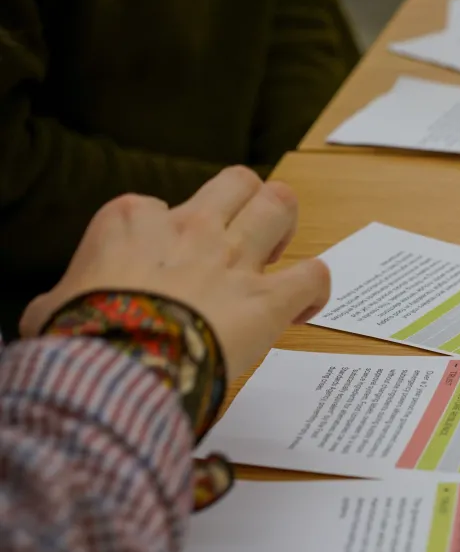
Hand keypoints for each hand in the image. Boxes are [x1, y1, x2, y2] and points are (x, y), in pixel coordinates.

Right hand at [20, 167, 329, 375]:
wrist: (117, 370)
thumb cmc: (80, 339)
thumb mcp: (52, 307)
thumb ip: (67, 295)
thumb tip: (59, 310)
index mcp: (132, 222)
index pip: (157, 206)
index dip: (168, 236)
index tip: (167, 268)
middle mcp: (191, 230)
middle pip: (237, 182)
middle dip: (246, 202)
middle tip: (242, 239)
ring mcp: (234, 260)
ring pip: (280, 203)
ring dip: (286, 224)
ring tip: (276, 254)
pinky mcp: (267, 299)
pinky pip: (314, 275)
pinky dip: (316, 289)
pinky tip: (302, 308)